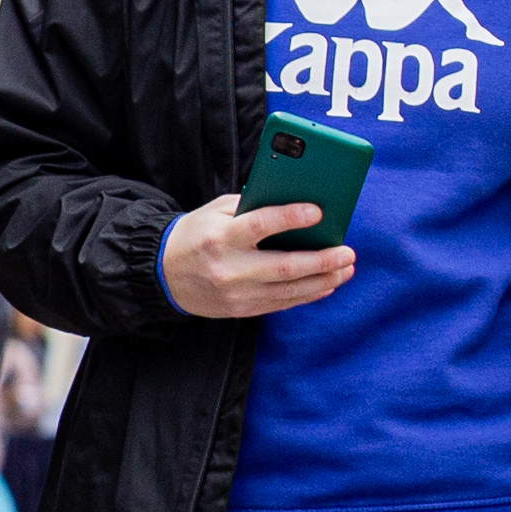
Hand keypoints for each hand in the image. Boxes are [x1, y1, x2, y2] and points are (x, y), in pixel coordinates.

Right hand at [161, 194, 355, 319]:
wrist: (162, 276)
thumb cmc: (195, 236)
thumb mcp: (215, 212)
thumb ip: (252, 206)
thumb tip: (294, 202)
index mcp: (219, 237)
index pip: (259, 226)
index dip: (290, 218)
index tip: (318, 212)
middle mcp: (228, 268)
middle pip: (283, 267)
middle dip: (321, 260)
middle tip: (347, 252)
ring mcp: (235, 293)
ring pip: (289, 290)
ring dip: (323, 280)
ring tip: (346, 269)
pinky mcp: (241, 309)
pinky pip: (282, 303)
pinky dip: (308, 294)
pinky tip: (327, 284)